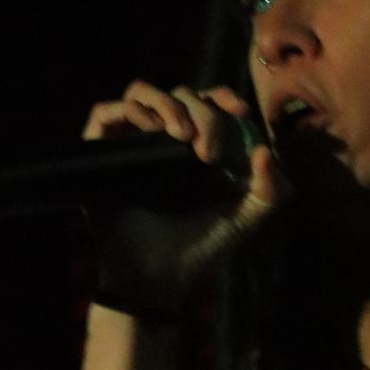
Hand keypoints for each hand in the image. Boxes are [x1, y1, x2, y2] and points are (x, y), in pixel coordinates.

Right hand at [82, 80, 292, 305]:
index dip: (224, 97)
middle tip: (208, 153)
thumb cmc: (197, 249)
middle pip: (181, 95)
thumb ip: (268, 192)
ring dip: (166, 103)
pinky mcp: (101, 155)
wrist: (158, 276)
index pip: (208, 102)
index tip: (241, 112)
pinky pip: (104, 112)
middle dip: (203, 113)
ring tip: (179, 134)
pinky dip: (127, 111)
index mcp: (195, 148)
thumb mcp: (242, 219)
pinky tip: (148, 131)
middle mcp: (162, 140)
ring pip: (141, 93)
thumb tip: (265, 151)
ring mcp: (130, 145)